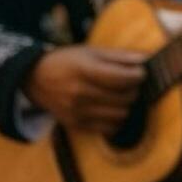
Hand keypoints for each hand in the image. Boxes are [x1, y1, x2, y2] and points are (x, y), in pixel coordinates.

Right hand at [22, 45, 146, 133]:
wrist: (35, 79)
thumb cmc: (68, 62)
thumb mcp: (92, 52)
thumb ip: (120, 57)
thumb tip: (146, 60)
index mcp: (84, 71)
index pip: (124, 78)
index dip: (139, 75)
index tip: (139, 71)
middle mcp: (79, 93)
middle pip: (125, 97)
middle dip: (134, 89)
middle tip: (129, 83)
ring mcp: (77, 111)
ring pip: (121, 114)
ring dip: (127, 105)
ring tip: (120, 95)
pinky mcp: (76, 124)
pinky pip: (109, 128)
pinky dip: (117, 119)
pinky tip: (112, 108)